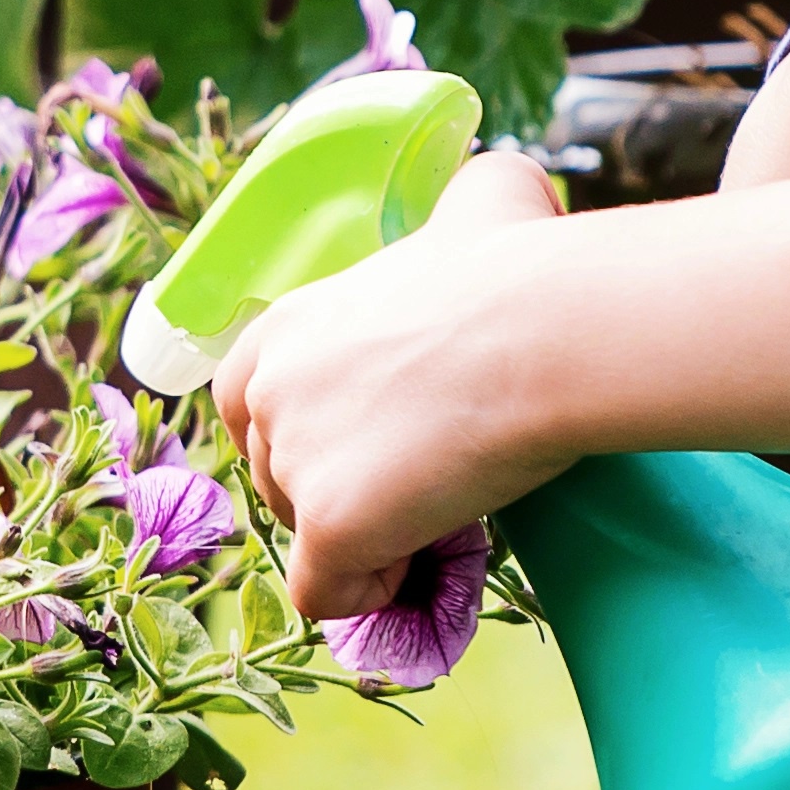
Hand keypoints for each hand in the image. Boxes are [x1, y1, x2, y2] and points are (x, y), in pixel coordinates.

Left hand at [213, 148, 580, 617]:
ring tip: (436, 515)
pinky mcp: (328, 525)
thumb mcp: (480, 200)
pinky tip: (419, 564)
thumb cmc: (519, 264)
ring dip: (364, 539)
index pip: (247, 402)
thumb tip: (493, 193)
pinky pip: (326, 595)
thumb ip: (462, 202)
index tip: (376, 443)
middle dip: (340, 490)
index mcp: (285, 325)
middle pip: (277, 476)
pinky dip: (368, 593)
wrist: (542, 330)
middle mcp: (268, 389)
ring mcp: (292, 460)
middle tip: (423, 480)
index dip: (306, 434)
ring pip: (304, 537)